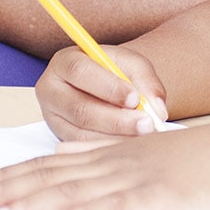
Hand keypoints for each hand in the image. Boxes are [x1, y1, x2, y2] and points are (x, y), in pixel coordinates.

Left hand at [0, 124, 209, 209]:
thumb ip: (100, 152)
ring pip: (74, 193)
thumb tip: (62, 153)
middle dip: (8, 191)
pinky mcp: (156, 198)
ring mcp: (134, 179)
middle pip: (51, 178)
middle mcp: (113, 163)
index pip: (49, 164)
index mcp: (108, 154)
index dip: (11, 175)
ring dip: (35, 206)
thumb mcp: (141, 149)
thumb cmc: (195, 157)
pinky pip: (117, 208)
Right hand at [35, 45, 168, 140]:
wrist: (104, 84)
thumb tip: (158, 109)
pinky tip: (129, 144)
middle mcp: (51, 89)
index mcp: (65, 62)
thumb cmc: (116, 71)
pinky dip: (108, 146)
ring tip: (142, 135)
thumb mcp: (132, 65)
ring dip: (114, 136)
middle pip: (79, 108)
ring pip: (81, 132)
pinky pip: (83, 147)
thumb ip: (147, 82)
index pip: (81, 72)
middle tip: (146, 124)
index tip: (134, 98)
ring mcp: (52, 116)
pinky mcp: (59, 137)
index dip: (108, 87)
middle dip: (115, 119)